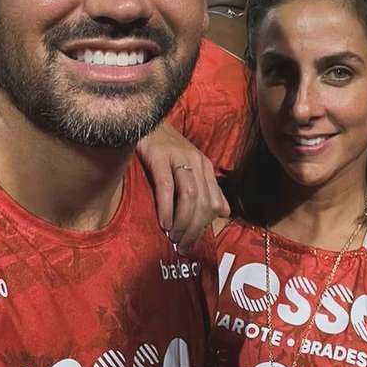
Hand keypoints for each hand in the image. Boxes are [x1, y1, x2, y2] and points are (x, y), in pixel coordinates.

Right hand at [137, 122, 229, 254]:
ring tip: (173, 238)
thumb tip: (223, 212)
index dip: (204, 226)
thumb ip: (207, 188)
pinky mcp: (159, 156)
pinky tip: (164, 222)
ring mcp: (177, 157)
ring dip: (182, 221)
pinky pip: (166, 185)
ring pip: (189, 195)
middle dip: (194, 228)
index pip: (212, 201)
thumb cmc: (164, 147)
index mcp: (204, 166)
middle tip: (182, 247)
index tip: (193, 244)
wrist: (143, 119)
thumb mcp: (189, 166)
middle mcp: (195, 161)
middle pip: (202, 201)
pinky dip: (167, 207)